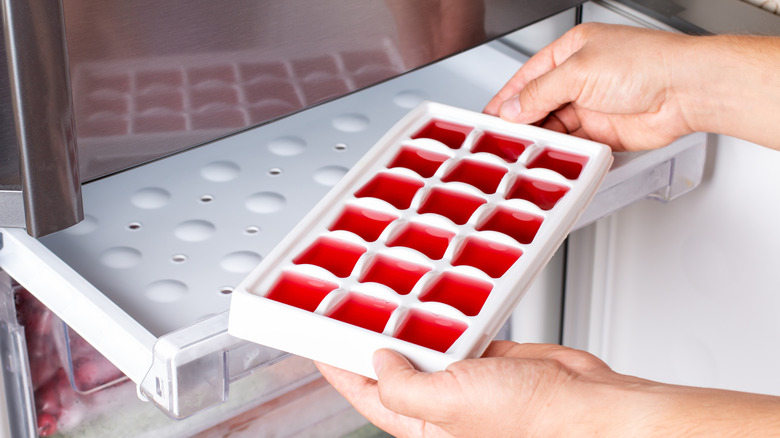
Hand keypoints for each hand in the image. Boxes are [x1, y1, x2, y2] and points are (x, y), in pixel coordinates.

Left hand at [317, 341, 779, 436]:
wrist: (588, 407)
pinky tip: (437, 298)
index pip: (363, 390)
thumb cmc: (531, 423)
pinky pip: (458, 328)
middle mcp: (438, 399)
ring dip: (410, 319)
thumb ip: (403, 385)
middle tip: (352, 301)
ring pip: (424, 340)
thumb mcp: (449, 404)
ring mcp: (464, 374)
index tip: (316, 337)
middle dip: (371, 334)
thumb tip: (378, 362)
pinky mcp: (489, 354)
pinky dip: (447, 313)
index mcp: (420, 420)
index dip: (336, 364)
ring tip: (389, 293)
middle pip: (390, 361)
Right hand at [484, 23, 779, 150]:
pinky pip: (574, 147)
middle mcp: (579, 79)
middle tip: (502, 141)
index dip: (505, 99)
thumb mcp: (578, 71)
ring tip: (523, 153)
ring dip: (540, 141)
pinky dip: (562, 154)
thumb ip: (540, 92)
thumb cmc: (647, 64)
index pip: (526, 78)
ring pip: (554, 129)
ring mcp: (591, 107)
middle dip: (521, 124)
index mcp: (570, 53)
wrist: (686, 91)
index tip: (486, 118)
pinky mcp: (604, 133)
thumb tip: (513, 108)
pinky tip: (551, 158)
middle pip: (538, 106)